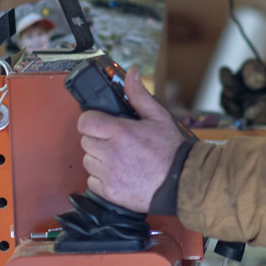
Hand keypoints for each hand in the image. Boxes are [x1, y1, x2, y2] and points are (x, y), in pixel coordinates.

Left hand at [77, 66, 185, 211]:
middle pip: (85, 141)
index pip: (85, 122)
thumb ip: (139, 95)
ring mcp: (109, 174)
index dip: (91, 120)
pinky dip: (101, 178)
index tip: (100, 123)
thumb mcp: (158, 117)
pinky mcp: (109, 192)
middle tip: (115, 141)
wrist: (180, 181)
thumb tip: (131, 73)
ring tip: (119, 158)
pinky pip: (92, 181)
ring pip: (87, 161)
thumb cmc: (170, 150)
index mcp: (121, 132)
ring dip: (99, 158)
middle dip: (98, 139)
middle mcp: (112, 153)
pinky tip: (118, 173)